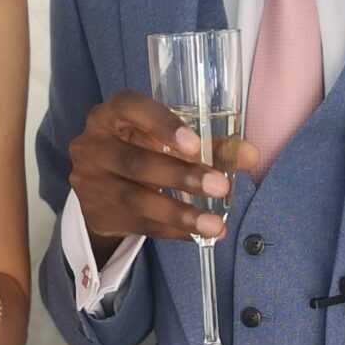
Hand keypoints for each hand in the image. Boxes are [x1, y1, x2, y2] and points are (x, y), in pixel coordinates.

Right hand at [69, 90, 258, 255]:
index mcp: (109, 115)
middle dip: (181, 176)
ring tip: (214, 225)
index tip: (194, 145)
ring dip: (180, 214)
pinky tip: (197, 236)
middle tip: (220, 187)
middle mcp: (93, 146)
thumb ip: (207, 143)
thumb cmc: (138, 147)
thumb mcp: (161, 139)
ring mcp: (92, 183)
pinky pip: (140, 225)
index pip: (129, 108)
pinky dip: (172, 231)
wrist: (96, 185)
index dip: (162, 124)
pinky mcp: (99, 214)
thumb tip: (251, 155)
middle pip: (136, 162)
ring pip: (137, 200)